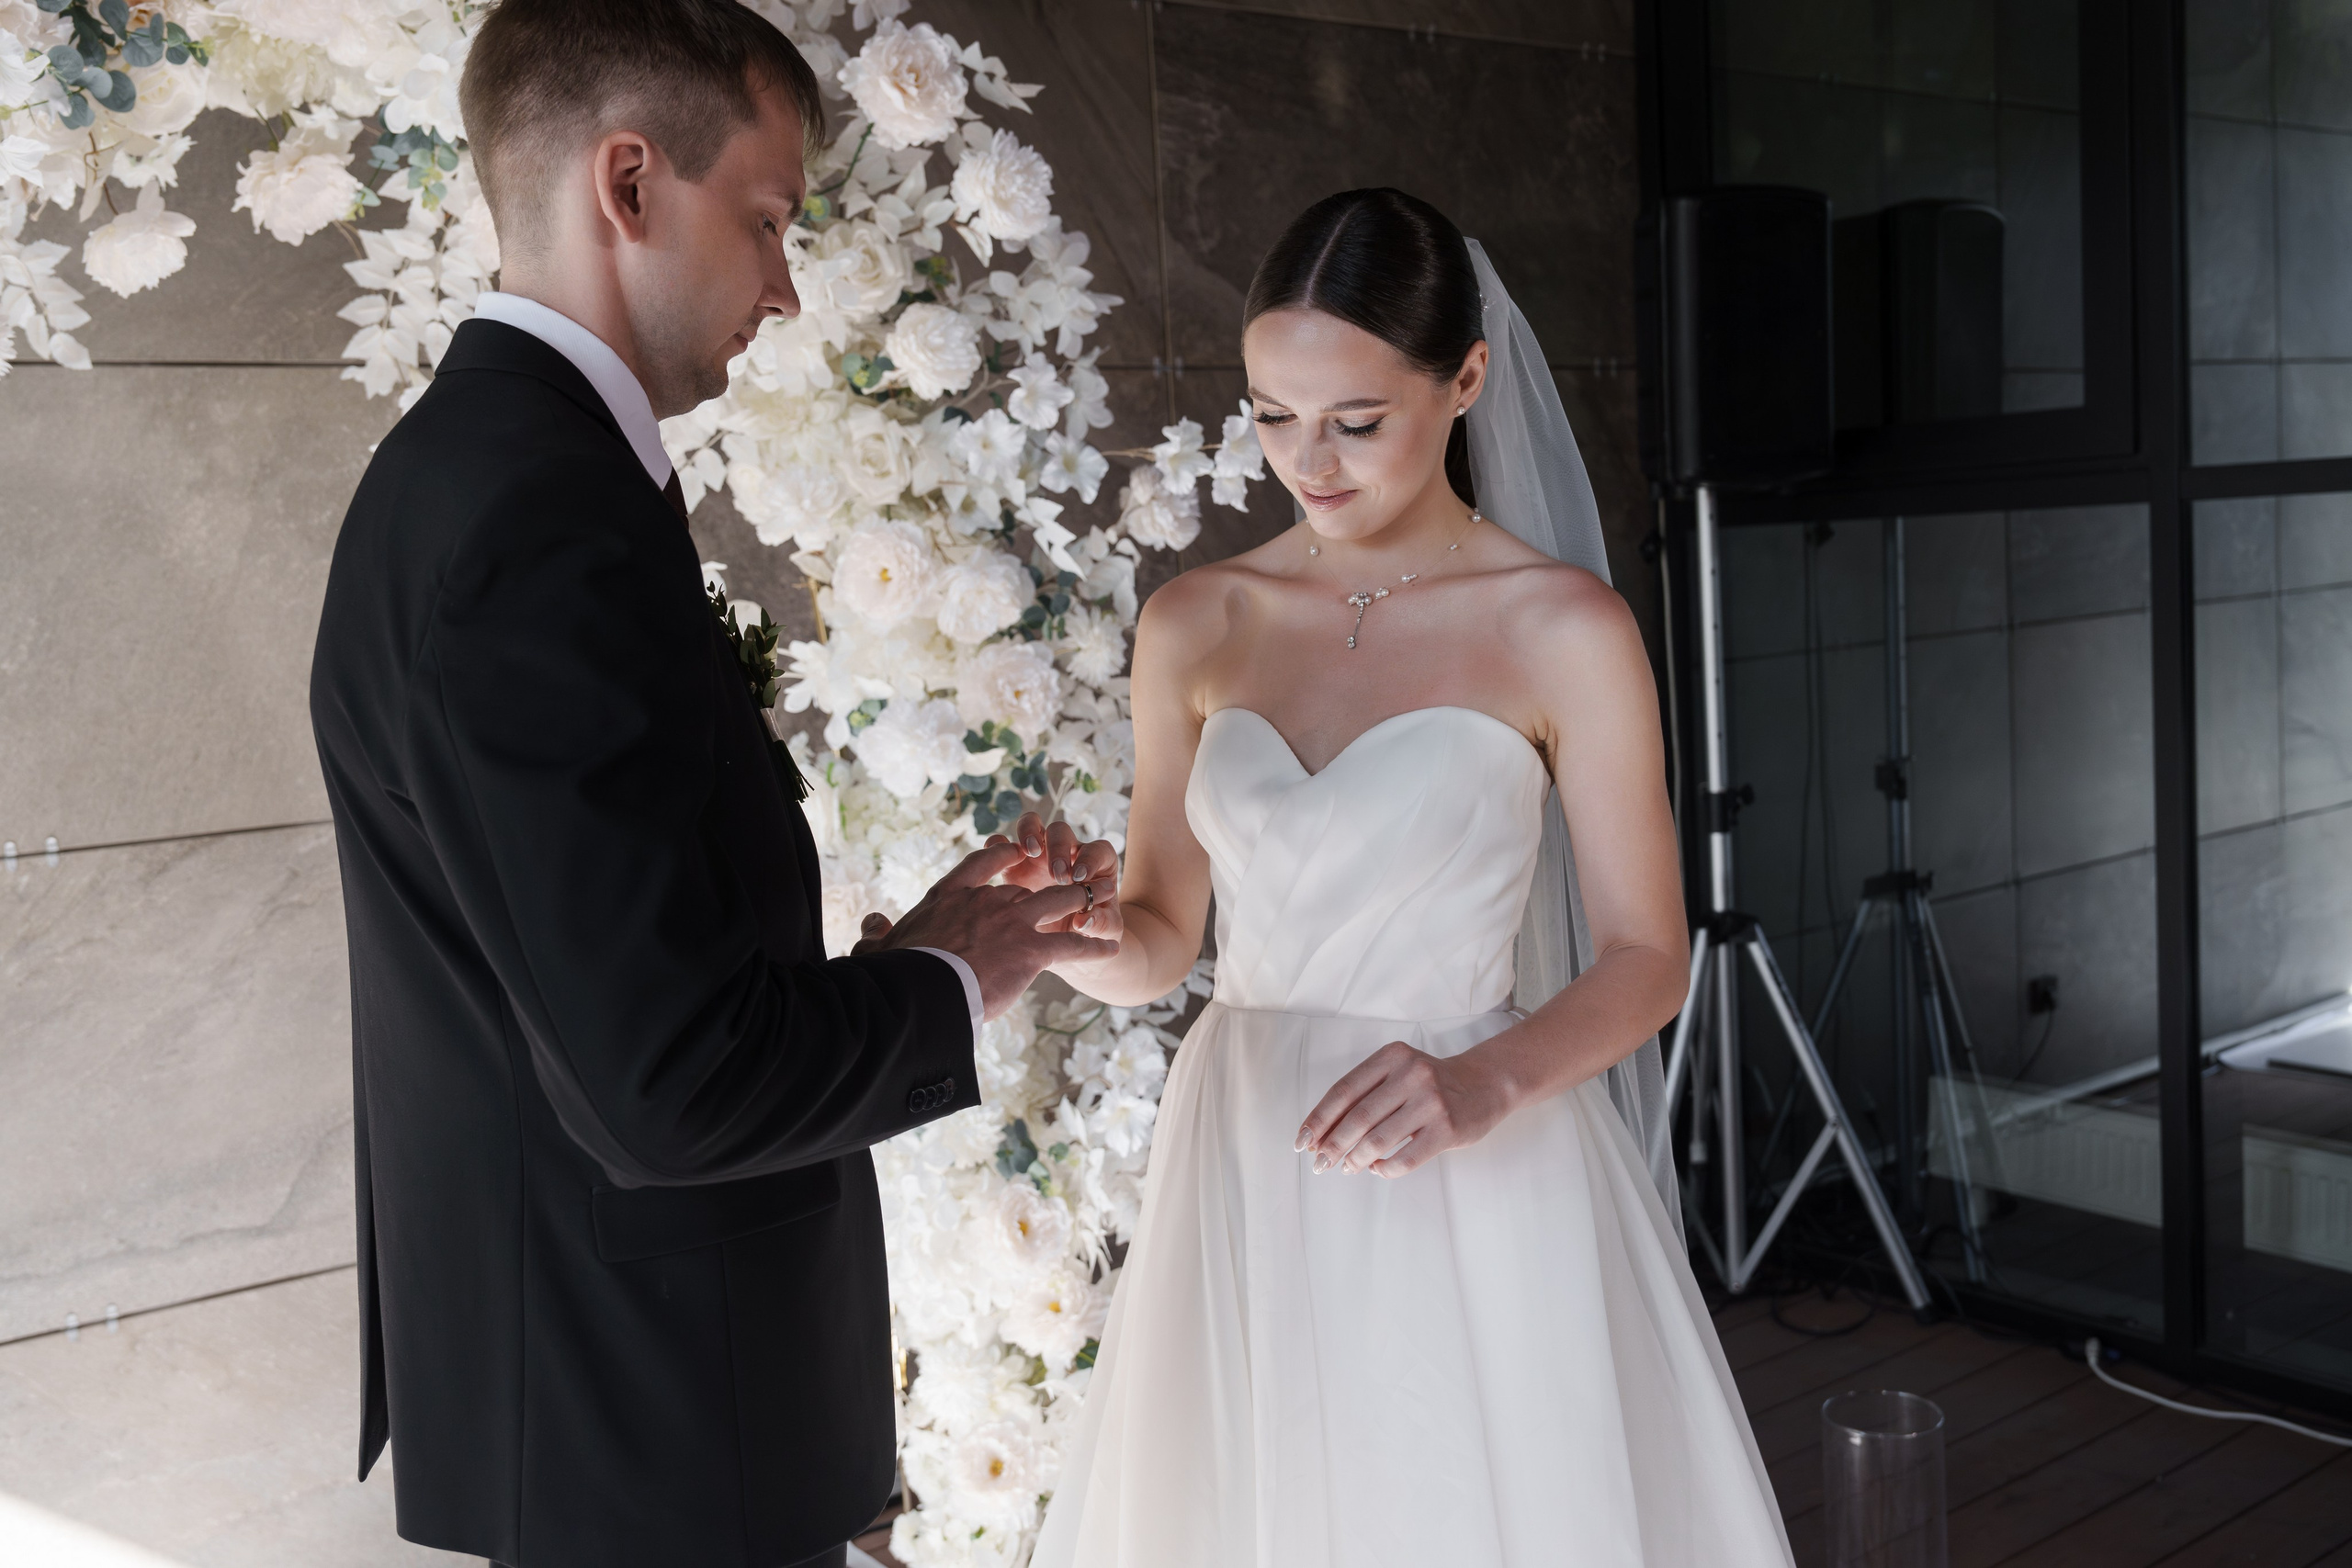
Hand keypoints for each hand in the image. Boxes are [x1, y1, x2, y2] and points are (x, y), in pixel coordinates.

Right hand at [850, 840, 1116, 1018]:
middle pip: (1026, 886)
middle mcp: (986, 901)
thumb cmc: (896, 971)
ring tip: (1099, 901)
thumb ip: (877, 934)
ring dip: (1081, 901)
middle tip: (1067, 885)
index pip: (980, 865)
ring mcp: (1012, 922)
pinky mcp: (1032, 950)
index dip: (1000, 856)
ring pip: (1057, 903)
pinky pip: (1072, 943)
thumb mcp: (881, 949)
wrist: (920, 990)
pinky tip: (1111, 947)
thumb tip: (871, 923)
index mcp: (949, 897)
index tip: (1013, 850)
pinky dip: (1094, 944)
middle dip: (1048, 886)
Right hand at [983, 810, 1120, 941]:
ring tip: (1029, 852)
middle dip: (1059, 849)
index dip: (1090, 859)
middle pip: (1061, 832)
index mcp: (1096, 863)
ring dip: (1029, 833)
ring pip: (1032, 825)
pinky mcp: (1014, 866)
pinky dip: (997, 843)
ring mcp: (1039, 856)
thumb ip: (1101, 924)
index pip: (1097, 850)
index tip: (1081, 878)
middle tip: (1058, 876)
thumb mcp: (1104, 932)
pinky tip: (995, 857)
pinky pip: (1001, 844)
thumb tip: (1085, 920)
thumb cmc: (1092, 929)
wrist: (1064, 946)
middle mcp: (1067, 852)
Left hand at [1295, 1041, 1513, 1177]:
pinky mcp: (1448, 1128)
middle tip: (1319, 1163)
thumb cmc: (1431, 1083)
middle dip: (1332, 1144)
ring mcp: (1431, 1101)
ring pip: (1379, 1139)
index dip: (1319, 1118)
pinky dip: (1386, 1168)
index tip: (1302, 1141)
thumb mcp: (1399, 1073)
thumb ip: (1366, 1096)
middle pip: (1358, 1116)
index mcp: (1392, 1056)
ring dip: (1356, 1158)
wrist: (1485, 1083)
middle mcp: (1411, 1074)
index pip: (1344, 1090)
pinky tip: (1377, 1169)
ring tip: (1346, 1167)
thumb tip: (1323, 1134)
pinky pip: (1407, 1157)